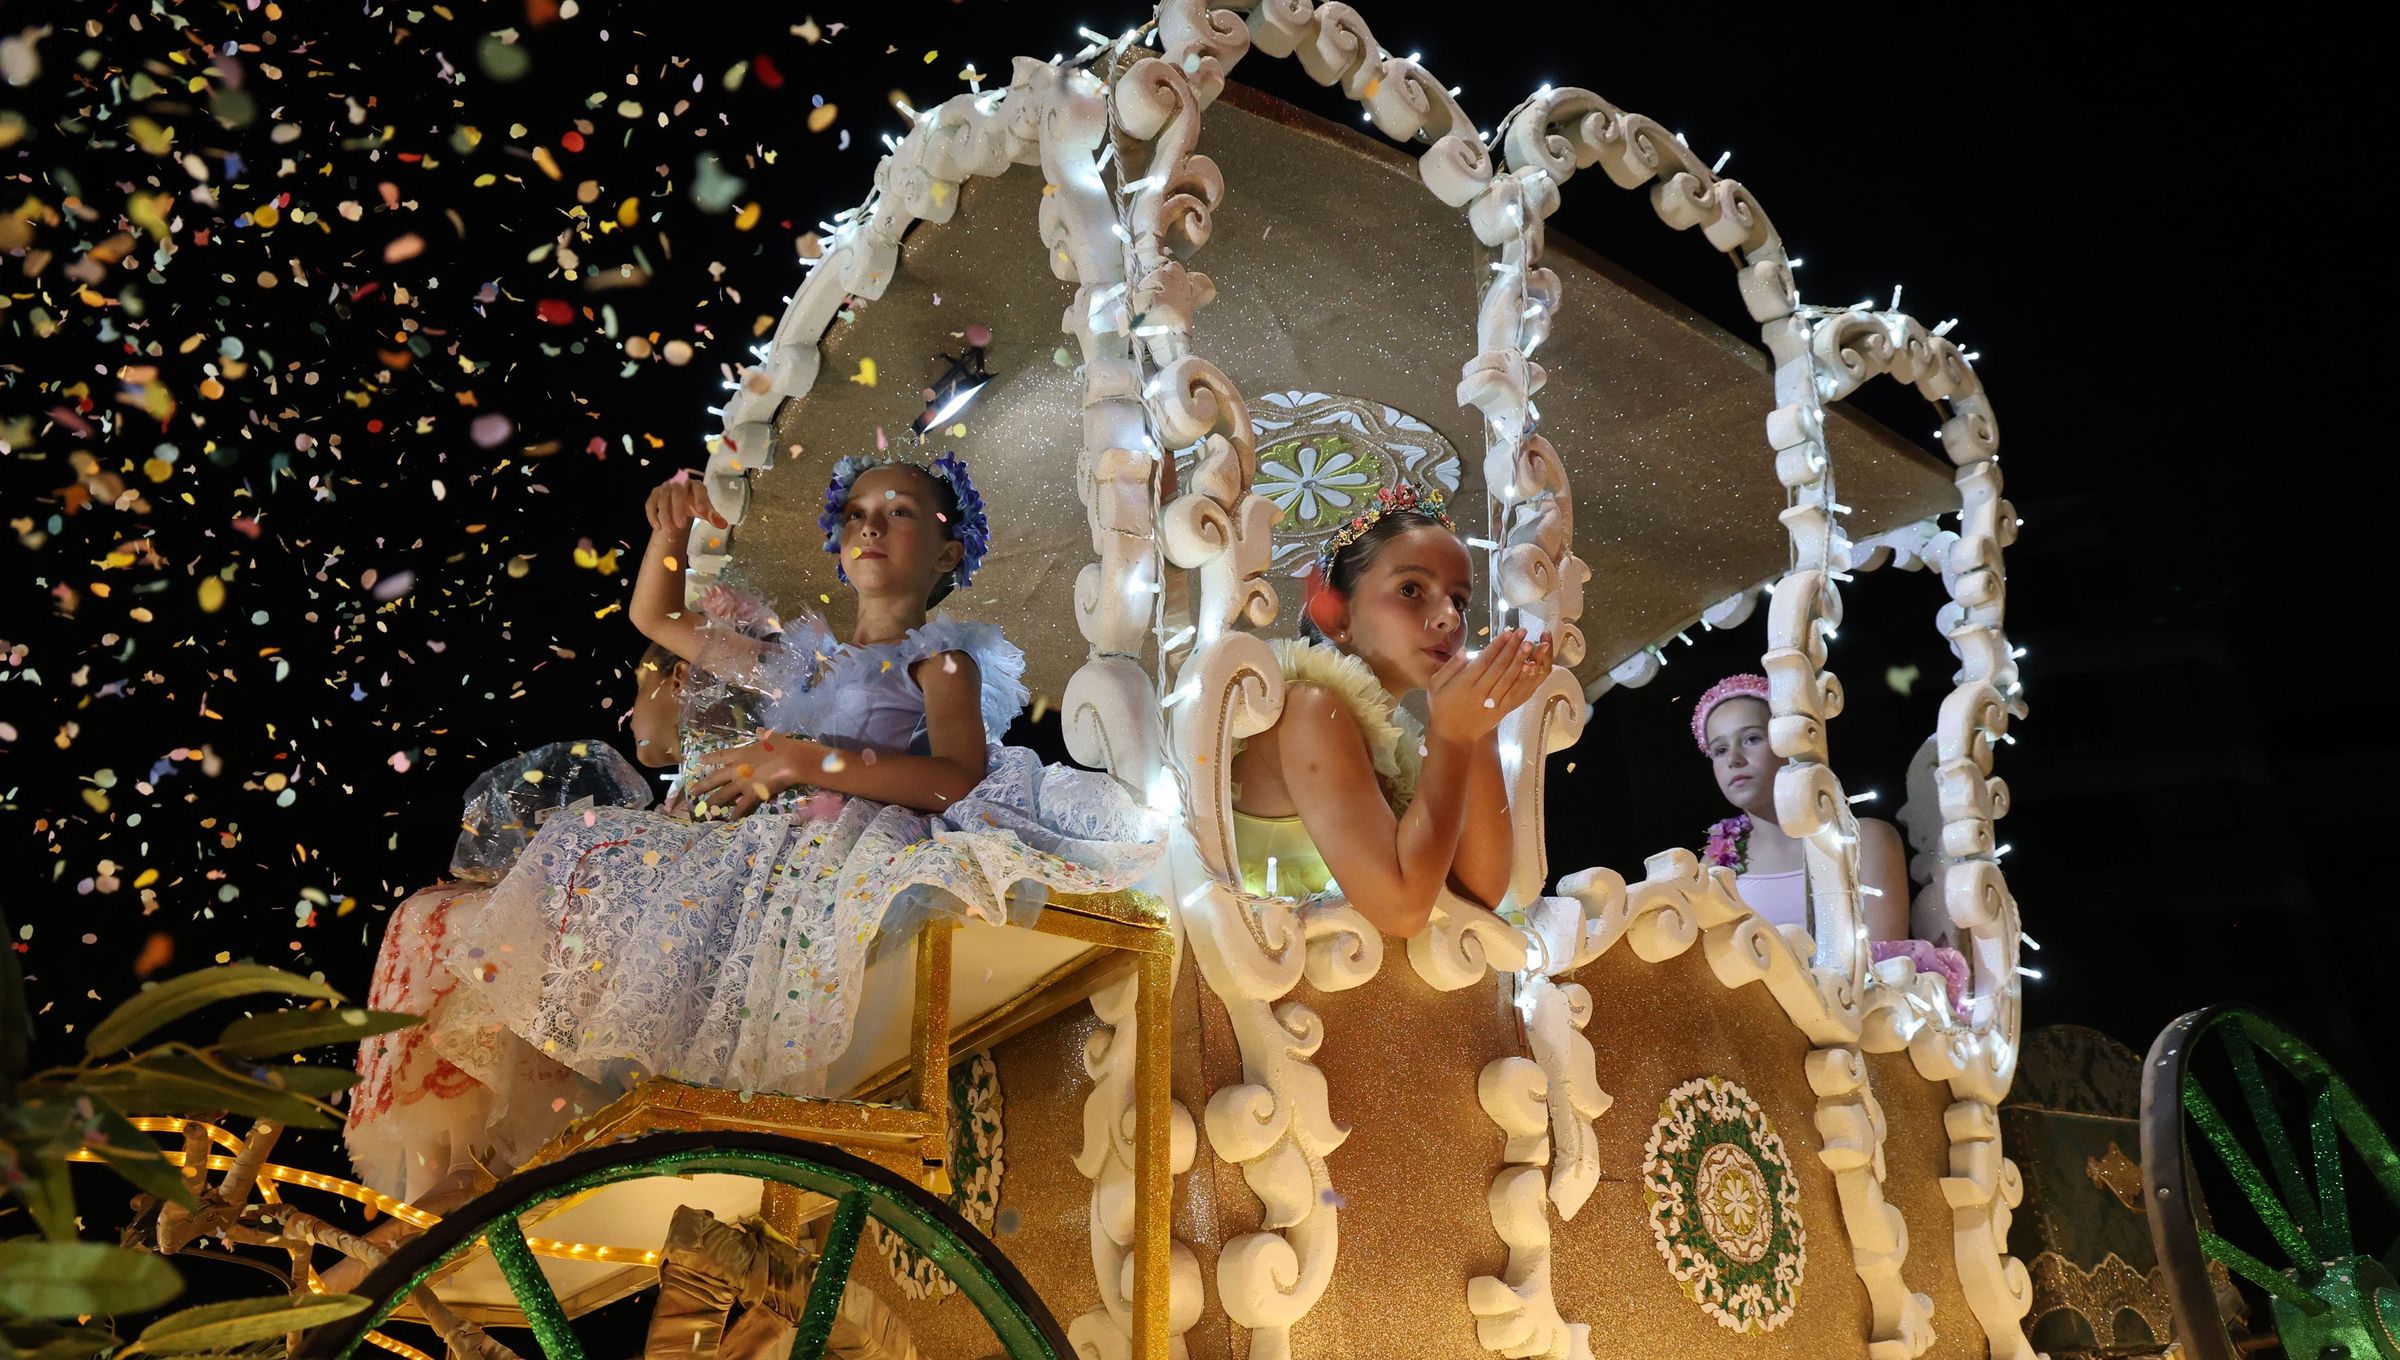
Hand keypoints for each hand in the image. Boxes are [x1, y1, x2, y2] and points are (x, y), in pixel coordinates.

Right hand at [645, 475, 727, 536]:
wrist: (679, 504)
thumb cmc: (695, 506)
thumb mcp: (705, 512)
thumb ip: (713, 517)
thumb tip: (723, 525)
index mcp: (695, 485)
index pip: (699, 489)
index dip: (701, 499)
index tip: (703, 512)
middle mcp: (679, 483)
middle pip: (677, 492)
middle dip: (678, 509)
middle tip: (681, 526)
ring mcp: (665, 488)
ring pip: (662, 499)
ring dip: (665, 515)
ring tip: (670, 531)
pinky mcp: (654, 494)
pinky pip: (650, 504)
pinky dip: (652, 515)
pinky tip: (657, 528)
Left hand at [684, 735, 808, 819]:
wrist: (791, 760)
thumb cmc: (782, 746)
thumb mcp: (770, 737)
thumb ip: (763, 735)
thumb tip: (759, 730)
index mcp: (742, 753)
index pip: (722, 755)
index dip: (710, 758)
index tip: (700, 760)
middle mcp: (738, 769)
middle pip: (716, 778)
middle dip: (703, 785)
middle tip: (692, 791)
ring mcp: (743, 783)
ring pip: (723, 794)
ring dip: (713, 802)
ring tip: (703, 809)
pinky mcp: (752, 793)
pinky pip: (742, 806)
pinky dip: (736, 814)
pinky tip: (730, 820)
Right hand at [1424, 628, 1555, 745]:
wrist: (1452, 736)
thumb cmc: (1441, 708)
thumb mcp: (1435, 685)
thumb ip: (1450, 667)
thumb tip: (1464, 649)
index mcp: (1464, 684)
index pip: (1484, 661)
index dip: (1497, 646)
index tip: (1507, 633)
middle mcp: (1480, 692)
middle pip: (1499, 666)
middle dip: (1512, 648)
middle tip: (1523, 632)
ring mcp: (1492, 702)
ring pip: (1509, 678)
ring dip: (1520, 660)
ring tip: (1529, 645)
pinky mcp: (1501, 711)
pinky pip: (1514, 693)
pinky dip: (1523, 680)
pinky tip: (1530, 668)